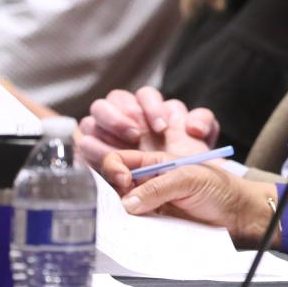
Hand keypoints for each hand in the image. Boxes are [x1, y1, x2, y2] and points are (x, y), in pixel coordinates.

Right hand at [78, 86, 219, 169]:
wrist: (179, 191)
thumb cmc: (186, 161)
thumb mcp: (202, 141)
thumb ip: (203, 122)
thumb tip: (192, 126)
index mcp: (150, 108)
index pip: (145, 95)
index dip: (151, 107)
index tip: (162, 128)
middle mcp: (126, 118)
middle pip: (113, 100)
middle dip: (123, 115)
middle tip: (135, 135)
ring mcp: (107, 134)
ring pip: (94, 118)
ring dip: (105, 130)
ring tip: (120, 148)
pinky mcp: (95, 155)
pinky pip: (84, 144)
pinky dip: (92, 149)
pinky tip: (105, 160)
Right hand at [102, 150, 278, 247]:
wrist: (239, 215)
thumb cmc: (220, 188)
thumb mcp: (189, 179)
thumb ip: (158, 188)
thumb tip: (127, 203)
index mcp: (155, 164)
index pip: (121, 160)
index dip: (114, 168)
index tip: (122, 181)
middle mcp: (149, 184)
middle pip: (115, 186)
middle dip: (114, 194)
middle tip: (126, 205)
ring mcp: (151, 206)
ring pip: (122, 209)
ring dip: (121, 215)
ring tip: (132, 220)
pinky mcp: (156, 226)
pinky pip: (135, 228)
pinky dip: (131, 230)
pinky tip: (137, 232)